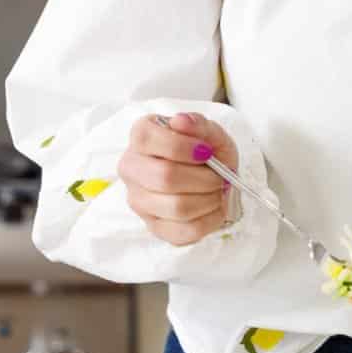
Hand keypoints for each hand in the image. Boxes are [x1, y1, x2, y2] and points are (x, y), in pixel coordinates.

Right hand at [116, 111, 237, 245]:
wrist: (215, 175)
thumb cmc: (207, 150)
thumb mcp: (210, 131)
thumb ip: (199, 124)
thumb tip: (181, 121)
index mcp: (141, 136)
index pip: (147, 140)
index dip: (182, 147)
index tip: (206, 152)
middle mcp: (132, 168)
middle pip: (164, 177)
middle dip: (203, 178)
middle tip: (219, 176)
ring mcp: (139, 200)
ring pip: (176, 207)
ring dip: (209, 200)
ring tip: (217, 191)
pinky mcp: (154, 226)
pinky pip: (183, 231)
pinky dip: (209, 220)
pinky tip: (215, 208)